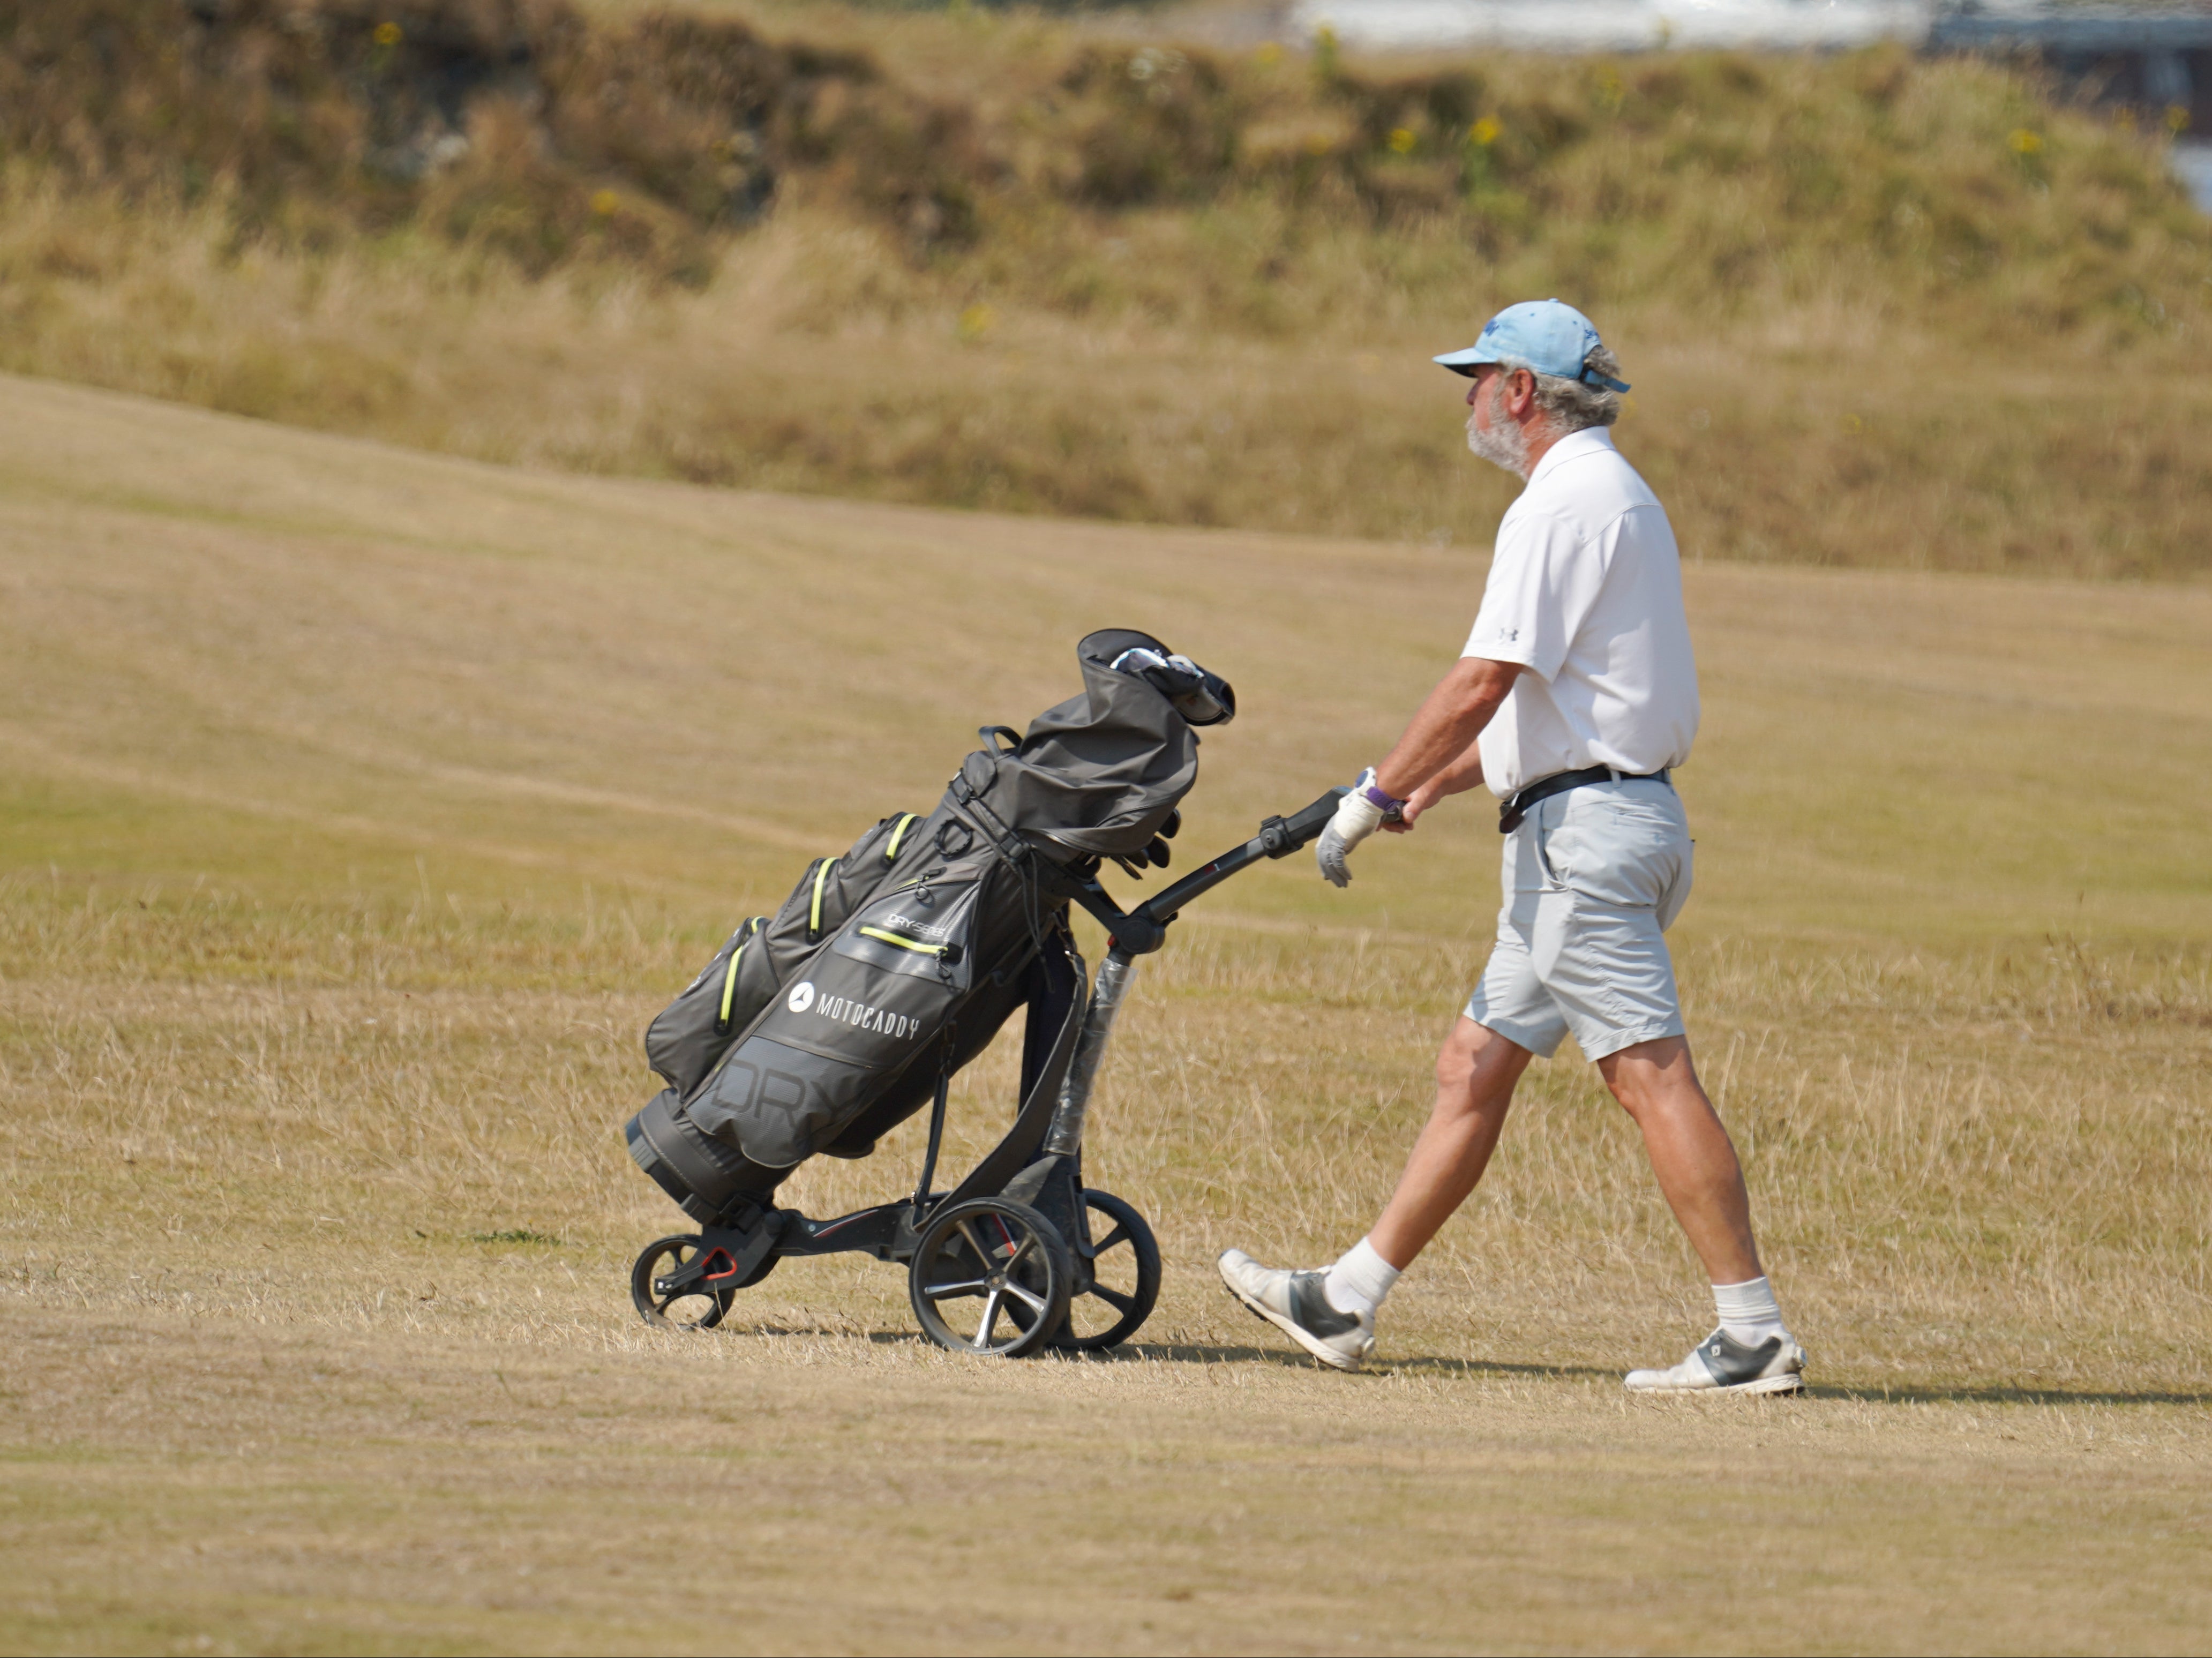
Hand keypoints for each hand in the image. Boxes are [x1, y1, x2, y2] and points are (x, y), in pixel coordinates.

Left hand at [1316, 770, 1390, 887]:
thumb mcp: (1354, 827)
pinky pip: (1338, 861)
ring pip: (1329, 861)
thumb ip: (1348, 838)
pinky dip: (1342, 871)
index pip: (1321, 848)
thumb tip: (1346, 850)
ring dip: (1336, 875)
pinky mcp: (1340, 841)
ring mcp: (1333, 836)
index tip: (1326, 872)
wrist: (1368, 803)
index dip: (1323, 861)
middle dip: (1327, 871)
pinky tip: (1348, 877)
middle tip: (1334, 882)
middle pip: (1322, 856)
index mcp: (1330, 828)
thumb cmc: (1365, 812)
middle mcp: (1328, 832)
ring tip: (1343, 884)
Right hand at [1381, 783, 1438, 833]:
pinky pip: (1394, 813)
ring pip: (1387, 813)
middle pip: (1380, 810)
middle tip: (1402, 829)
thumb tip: (1406, 818)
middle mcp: (1389, 792)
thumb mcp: (1422, 798)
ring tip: (1409, 827)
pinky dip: (1400, 820)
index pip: (1377, 804)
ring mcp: (1393, 797)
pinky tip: (1409, 825)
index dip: (1376, 816)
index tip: (1377, 828)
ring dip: (1396, 823)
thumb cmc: (1430, 788)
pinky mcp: (1398, 801)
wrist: (1439, 784)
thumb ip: (1414, 807)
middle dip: (1390, 823)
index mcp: (1390, 788)